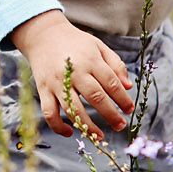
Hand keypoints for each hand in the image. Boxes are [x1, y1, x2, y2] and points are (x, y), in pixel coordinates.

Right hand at [10, 10, 134, 141]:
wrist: (43, 34)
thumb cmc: (75, 42)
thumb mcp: (98, 46)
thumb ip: (115, 64)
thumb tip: (128, 87)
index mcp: (90, 60)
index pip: (110, 82)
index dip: (122, 98)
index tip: (130, 109)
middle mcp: (73, 72)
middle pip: (95, 97)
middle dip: (110, 114)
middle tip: (120, 125)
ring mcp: (56, 82)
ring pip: (73, 109)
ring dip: (88, 126)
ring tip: (100, 136)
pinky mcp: (43, 89)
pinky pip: (49, 112)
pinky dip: (58, 126)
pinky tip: (70, 132)